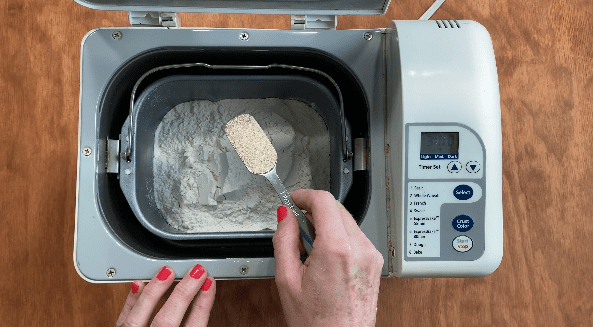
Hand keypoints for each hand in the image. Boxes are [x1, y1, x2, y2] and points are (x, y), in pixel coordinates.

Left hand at [116, 265, 215, 326]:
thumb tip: (204, 302)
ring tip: (167, 271)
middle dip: (183, 293)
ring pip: (140, 316)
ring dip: (154, 291)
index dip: (203, 304)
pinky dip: (132, 300)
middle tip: (195, 271)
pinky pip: (123, 318)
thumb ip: (193, 324)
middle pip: (167, 320)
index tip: (209, 284)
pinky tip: (139, 284)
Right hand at [273, 190, 383, 326]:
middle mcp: (360, 248)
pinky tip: (325, 257)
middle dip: (314, 210)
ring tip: (310, 249)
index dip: (305, 195)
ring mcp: (371, 254)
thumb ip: (284, 240)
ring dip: (327, 224)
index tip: (294, 199)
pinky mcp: (375, 262)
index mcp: (337, 249)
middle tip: (296, 226)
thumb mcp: (287, 279)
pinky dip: (338, 236)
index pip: (324, 201)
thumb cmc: (316, 322)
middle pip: (336, 207)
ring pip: (346, 220)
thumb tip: (285, 216)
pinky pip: (355, 235)